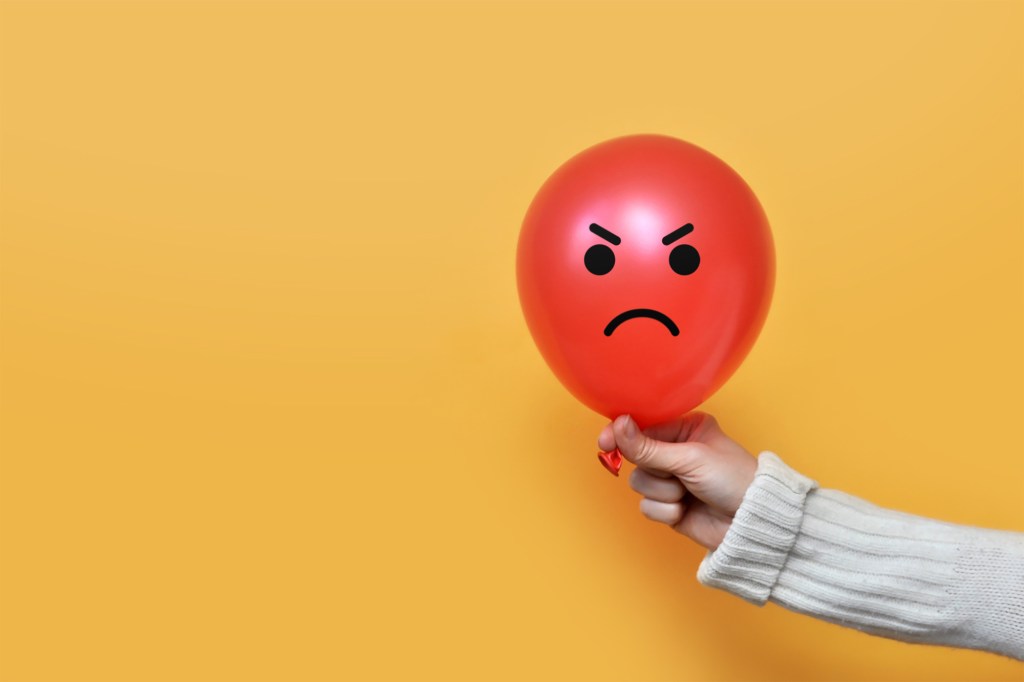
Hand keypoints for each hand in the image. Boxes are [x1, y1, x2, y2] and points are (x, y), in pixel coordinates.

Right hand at [598, 412, 756, 549]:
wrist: (751, 523)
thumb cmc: (733, 480)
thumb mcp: (689, 458)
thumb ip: (648, 447)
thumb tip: (617, 425)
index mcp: (686, 429)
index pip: (644, 426)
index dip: (623, 433)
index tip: (606, 441)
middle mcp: (676, 452)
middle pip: (636, 457)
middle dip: (655, 470)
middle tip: (673, 475)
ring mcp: (672, 479)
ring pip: (638, 483)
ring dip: (663, 492)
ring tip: (687, 494)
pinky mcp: (669, 505)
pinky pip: (646, 507)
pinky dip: (665, 511)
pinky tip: (685, 510)